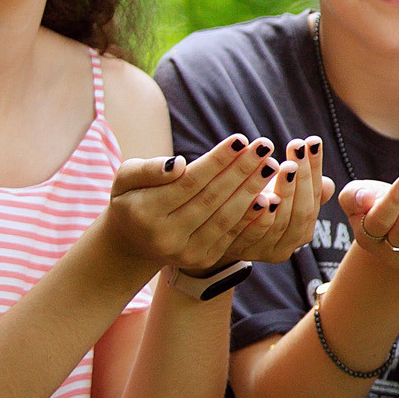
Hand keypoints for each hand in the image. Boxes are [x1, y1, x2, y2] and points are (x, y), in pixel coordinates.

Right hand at [104, 134, 279, 272]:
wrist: (133, 241)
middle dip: (241, 171)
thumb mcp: (127, 178)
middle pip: (211, 199)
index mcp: (144, 212)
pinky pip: (232, 235)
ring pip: (225, 218)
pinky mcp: (202, 259)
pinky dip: (253, 216)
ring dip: (252, 191)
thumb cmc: (133, 198)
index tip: (240, 139)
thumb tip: (179, 164)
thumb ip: (149, 169)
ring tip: (271, 166)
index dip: (217, 161)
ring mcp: (186, 252)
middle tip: (265, 147)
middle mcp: (165, 236)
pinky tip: (270, 195)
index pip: (189, 182)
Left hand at [236, 137, 333, 265]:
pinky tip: (263, 194)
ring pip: (282, 222)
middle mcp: (289, 246)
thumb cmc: (253, 205)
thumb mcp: (281, 195)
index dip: (315, 170)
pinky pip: (254, 233)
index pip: (315, 198)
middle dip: (302, 178)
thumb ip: (302, 188)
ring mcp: (266, 251)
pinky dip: (260, 213)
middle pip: (302, 212)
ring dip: (285, 192)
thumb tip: (328, 184)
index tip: (313, 142)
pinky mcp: (242, 250)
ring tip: (285, 165)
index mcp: (302, 231)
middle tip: (298, 147)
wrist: (214, 231)